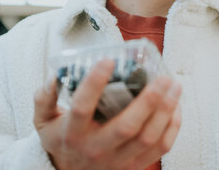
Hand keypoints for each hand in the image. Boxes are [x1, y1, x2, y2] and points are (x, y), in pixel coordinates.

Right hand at [33, 59, 181, 169]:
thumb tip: (55, 75)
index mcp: (73, 132)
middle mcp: (96, 148)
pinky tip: (176, 107)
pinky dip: (172, 127)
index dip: (95, 83)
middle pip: (126, 126)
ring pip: (148, 137)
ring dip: (166, 110)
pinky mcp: (133, 166)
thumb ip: (44, 97)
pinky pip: (159, 149)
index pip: (83, 106)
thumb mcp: (43, 119)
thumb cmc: (60, 138)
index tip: (108, 60)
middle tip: (162, 77)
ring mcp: (117, 160)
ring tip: (175, 87)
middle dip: (149, 100)